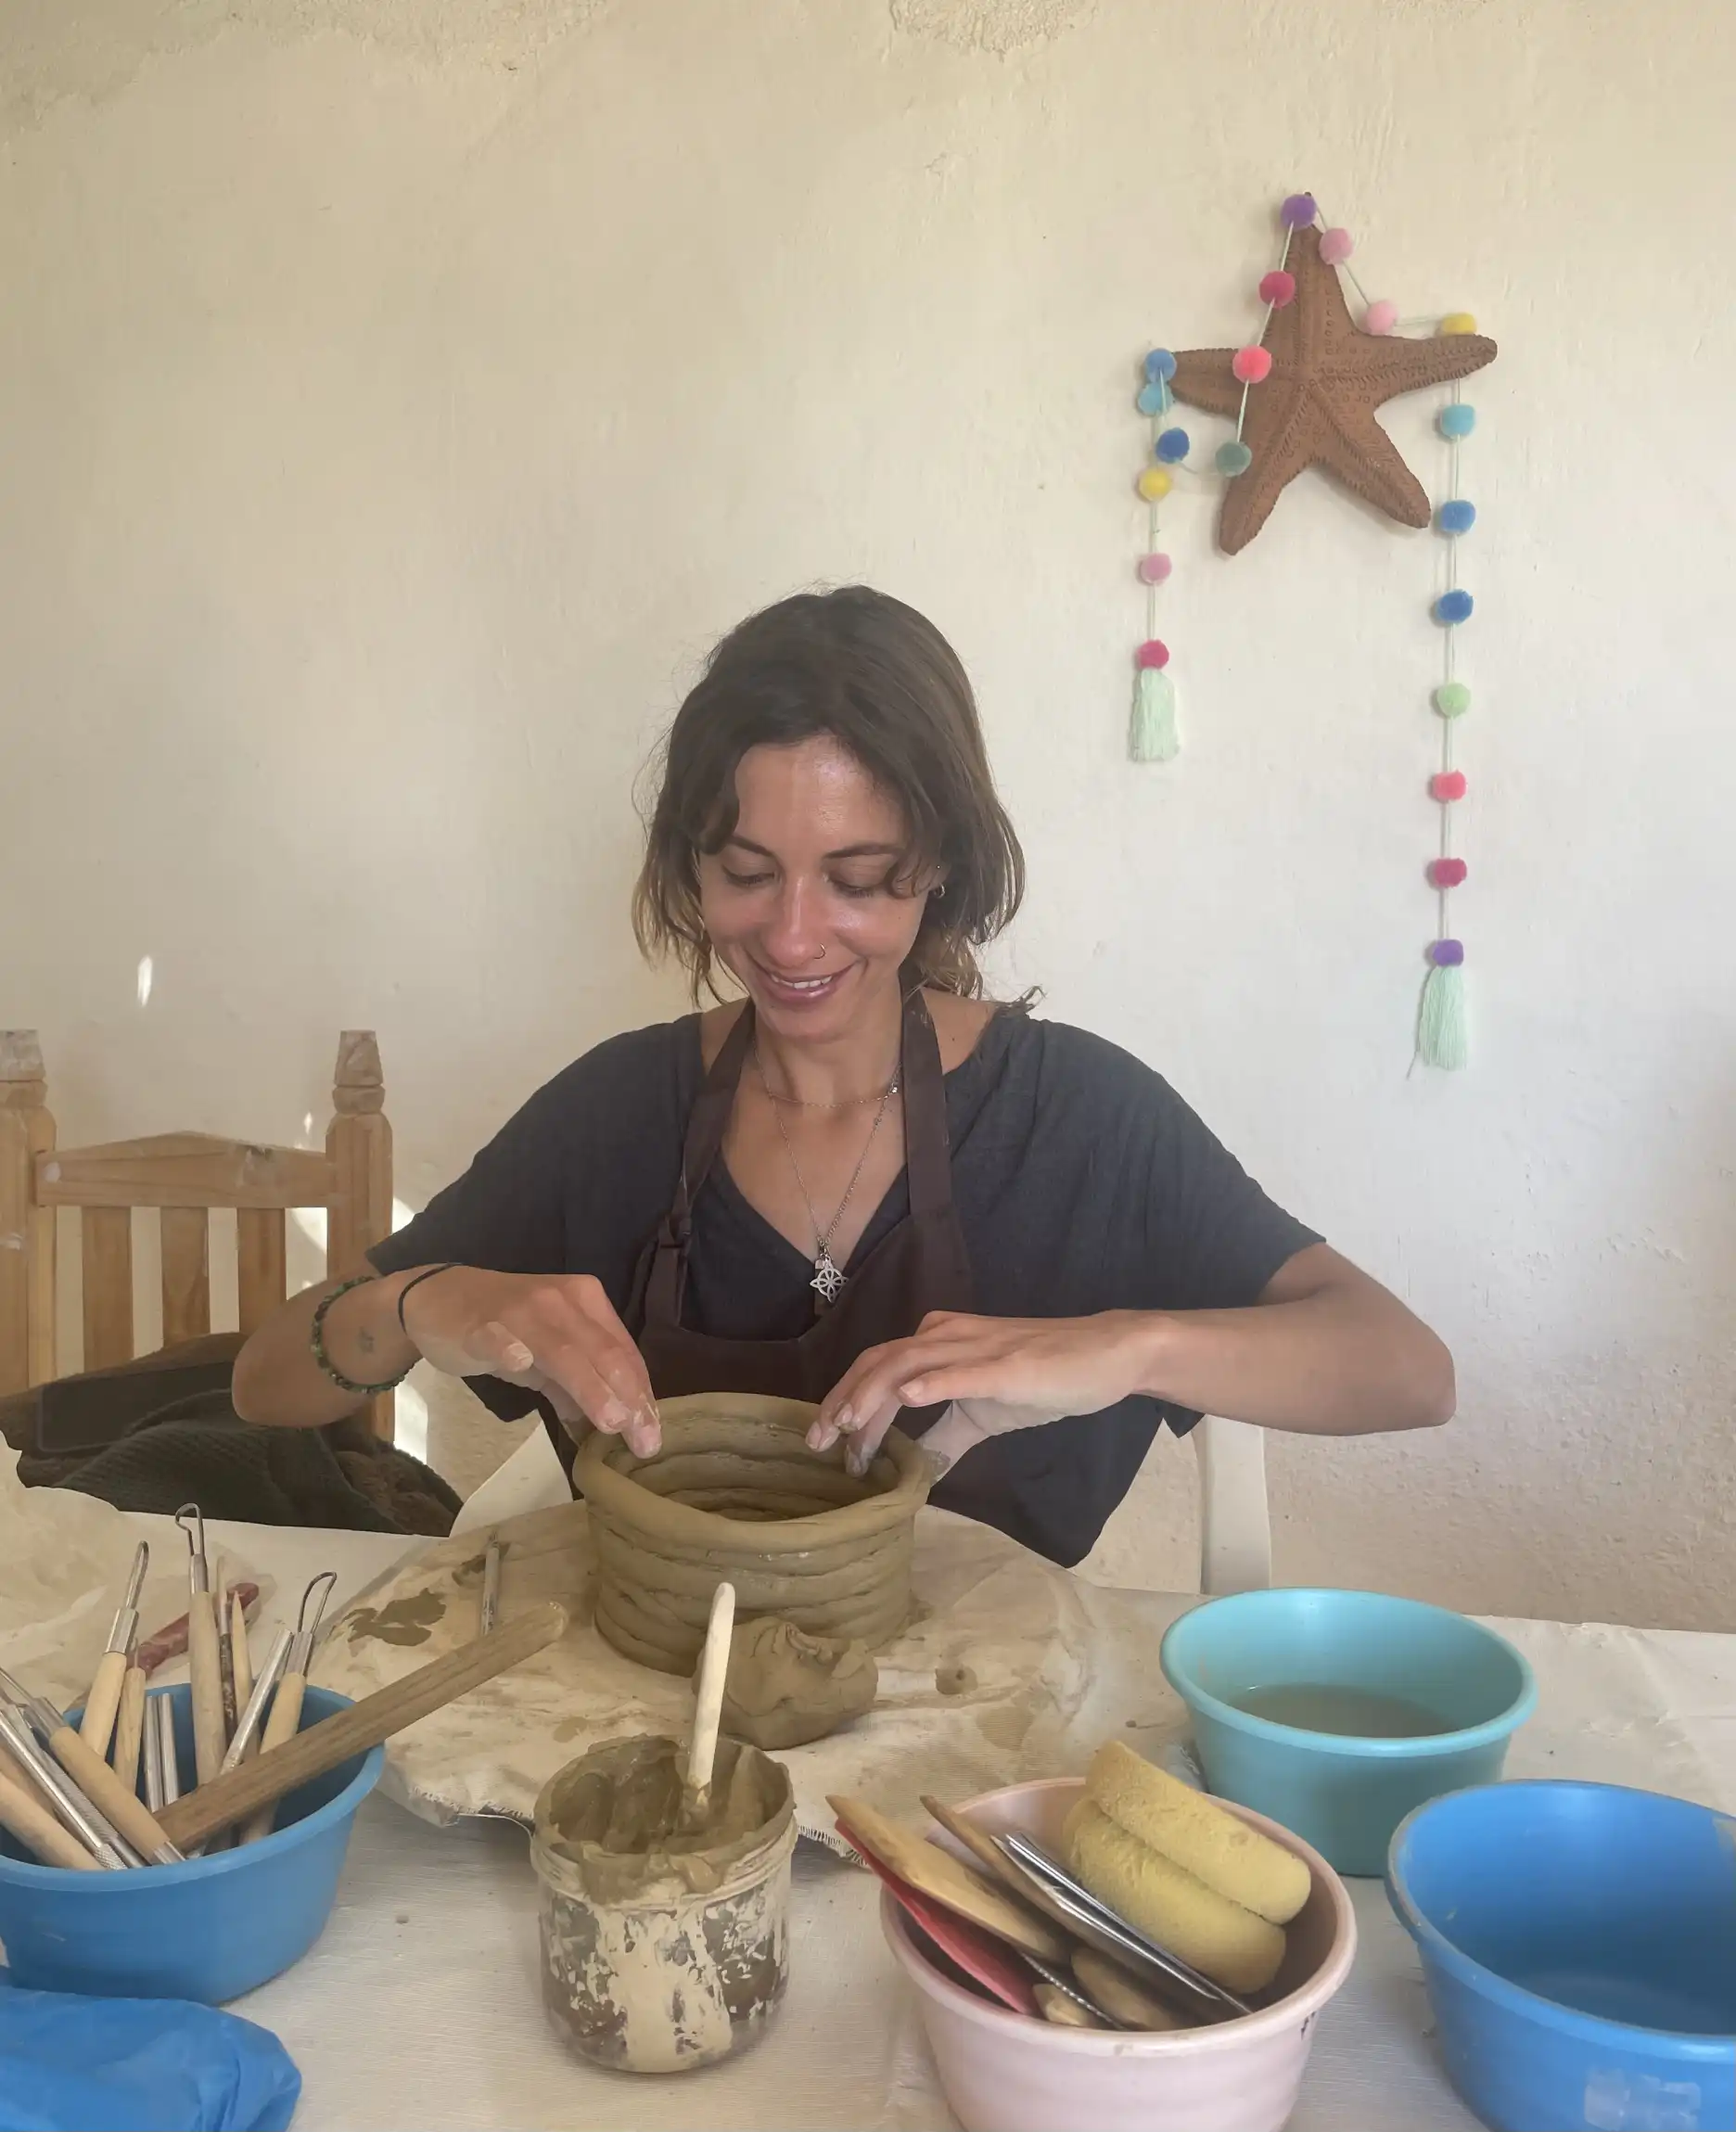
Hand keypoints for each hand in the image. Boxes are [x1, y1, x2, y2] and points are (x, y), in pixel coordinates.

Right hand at [399, 1267, 659, 1455]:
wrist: (437, 1298)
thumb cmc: (503, 1327)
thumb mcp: (550, 1355)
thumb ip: (578, 1385)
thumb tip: (611, 1424)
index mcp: (586, 1303)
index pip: (623, 1351)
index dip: (641, 1394)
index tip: (652, 1435)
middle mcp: (561, 1300)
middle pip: (602, 1352)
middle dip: (628, 1399)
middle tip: (643, 1442)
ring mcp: (520, 1310)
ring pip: (562, 1349)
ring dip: (589, 1385)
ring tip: (611, 1421)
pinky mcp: (480, 1324)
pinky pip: (499, 1336)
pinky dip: (511, 1348)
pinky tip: (521, 1362)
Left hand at [809, 1310, 1157, 1476]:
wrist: (1103, 1354)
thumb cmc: (1044, 1377)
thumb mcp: (984, 1412)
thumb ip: (947, 1437)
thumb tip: (919, 1472)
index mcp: (938, 1343)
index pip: (877, 1369)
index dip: (846, 1403)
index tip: (826, 1444)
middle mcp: (946, 1336)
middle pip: (878, 1362)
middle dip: (843, 1402)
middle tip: (817, 1444)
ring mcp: (975, 1348)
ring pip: (907, 1364)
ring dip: (871, 1397)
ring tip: (846, 1430)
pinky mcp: (1006, 1365)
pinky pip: (961, 1371)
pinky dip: (929, 1383)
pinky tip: (906, 1399)